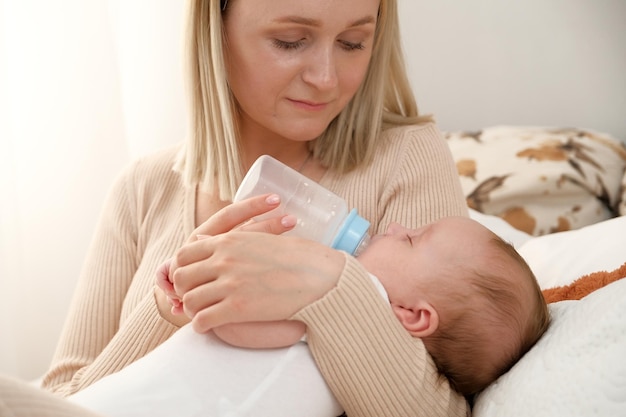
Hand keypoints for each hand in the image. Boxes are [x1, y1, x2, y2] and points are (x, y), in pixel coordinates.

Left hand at [155, 194, 297, 323]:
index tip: (192, 280)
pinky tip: (210, 326)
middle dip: (184, 290)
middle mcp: (224, 260)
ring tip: (203, 314)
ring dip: (192, 310)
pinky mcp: (238, 308)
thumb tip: (205, 241)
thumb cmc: (295, 257)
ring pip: (189, 301)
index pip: (184, 255)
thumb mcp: (258, 239)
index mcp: (228, 241)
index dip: (183, 270)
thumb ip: (229, 241)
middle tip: (195, 299)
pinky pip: (202, 320)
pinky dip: (201, 325)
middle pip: (181, 278)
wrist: (319, 276)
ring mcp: (230, 284)